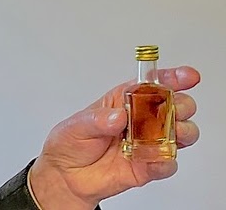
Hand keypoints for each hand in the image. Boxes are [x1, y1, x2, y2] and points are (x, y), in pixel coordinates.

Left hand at [29, 66, 200, 209]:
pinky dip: (166, 161)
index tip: (187, 77)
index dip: (172, 78)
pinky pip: (167, 164)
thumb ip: (98, 120)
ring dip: (182, 131)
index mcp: (123, 101)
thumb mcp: (76, 126)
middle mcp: (140, 120)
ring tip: (171, 133)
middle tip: (173, 110)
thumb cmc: (70, 144)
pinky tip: (156, 159)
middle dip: (181, 105)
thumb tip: (119, 116)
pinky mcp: (148, 166)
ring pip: (181, 133)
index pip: (151, 85)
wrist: (65, 177)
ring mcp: (147, 143)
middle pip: (175, 106)